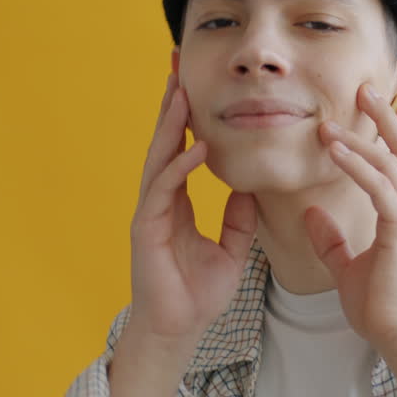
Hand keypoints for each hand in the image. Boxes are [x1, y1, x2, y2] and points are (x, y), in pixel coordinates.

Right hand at [128, 73, 257, 348]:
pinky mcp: (147, 230)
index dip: (186, 119)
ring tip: (181, 92)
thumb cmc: (198, 294)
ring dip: (170, 126)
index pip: (180, 150)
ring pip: (158, 159)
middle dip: (171, 106)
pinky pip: (164, 191)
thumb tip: (249, 189)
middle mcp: (159, 201)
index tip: (193, 84)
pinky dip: (179, 167)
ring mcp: (150, 213)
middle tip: (177, 66)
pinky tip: (195, 147)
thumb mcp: (232, 249)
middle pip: (164, 143)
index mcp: (176, 202)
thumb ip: (238, 219)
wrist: (179, 330)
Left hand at [304, 82, 396, 364]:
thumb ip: (330, 238)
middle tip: (365, 87)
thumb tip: (310, 213)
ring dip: (362, 135)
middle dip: (385, 116)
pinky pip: (378, 187)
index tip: (382, 99)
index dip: (393, 129)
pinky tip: (336, 149)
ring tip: (332, 118)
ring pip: (389, 162)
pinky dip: (357, 165)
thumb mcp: (345, 265)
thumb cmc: (378, 303)